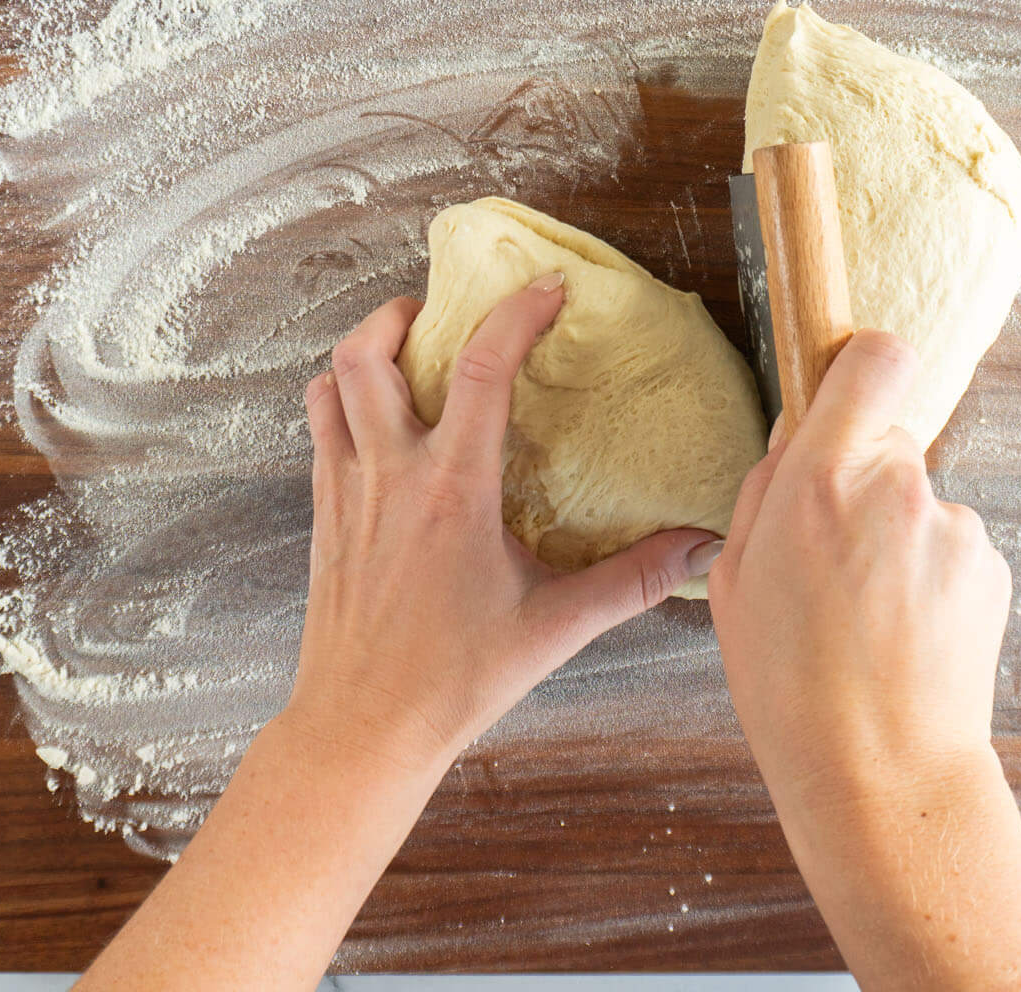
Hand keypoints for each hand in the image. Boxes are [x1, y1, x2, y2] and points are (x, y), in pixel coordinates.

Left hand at [279, 275, 720, 771]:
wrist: (361, 730)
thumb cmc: (453, 682)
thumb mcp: (555, 628)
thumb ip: (633, 580)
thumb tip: (699, 545)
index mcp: (453, 490)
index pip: (485, 369)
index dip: (518, 315)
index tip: (548, 291)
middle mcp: (390, 477)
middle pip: (370, 354)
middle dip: (405, 314)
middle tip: (444, 311)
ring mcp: (347, 494)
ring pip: (329, 384)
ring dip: (363, 352)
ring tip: (405, 351)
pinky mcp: (324, 518)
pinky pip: (321, 433)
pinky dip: (343, 403)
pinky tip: (381, 424)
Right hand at [707, 330, 1011, 812]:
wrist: (883, 772)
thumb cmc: (791, 686)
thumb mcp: (732, 582)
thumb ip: (764, 493)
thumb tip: (795, 440)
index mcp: (818, 483)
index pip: (872, 362)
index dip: (864, 368)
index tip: (853, 389)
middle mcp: (896, 488)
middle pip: (888, 444)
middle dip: (863, 483)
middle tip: (834, 561)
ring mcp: (954, 526)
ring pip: (919, 505)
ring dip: (898, 542)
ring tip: (869, 619)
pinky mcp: (992, 565)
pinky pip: (951, 550)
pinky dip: (932, 581)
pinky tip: (906, 636)